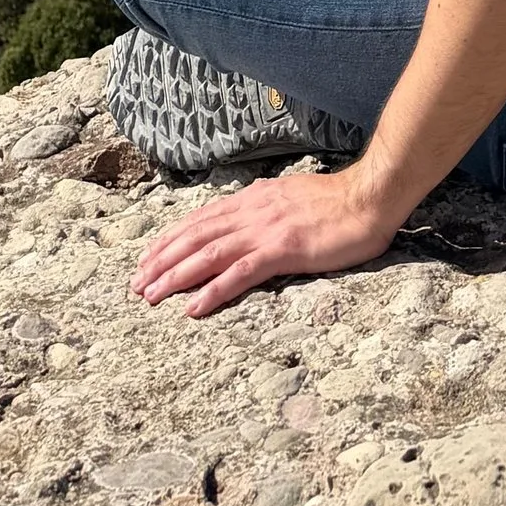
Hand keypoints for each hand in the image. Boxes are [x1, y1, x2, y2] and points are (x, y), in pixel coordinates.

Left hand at [130, 165, 399, 317]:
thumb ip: (267, 208)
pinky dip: (213, 291)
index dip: (171, 238)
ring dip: (176, 275)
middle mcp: (253, 211)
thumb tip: (248, 219)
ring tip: (151, 295)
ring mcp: (266, 230)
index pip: (202, 219)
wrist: (369, 198)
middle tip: (136, 283)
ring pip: (209, 253)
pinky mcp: (283, 250)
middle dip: (162, 259)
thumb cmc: (338, 203)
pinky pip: (240, 273)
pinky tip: (194, 307)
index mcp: (255, 199)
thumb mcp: (292, 198)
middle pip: (196, 236)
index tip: (148, 257)